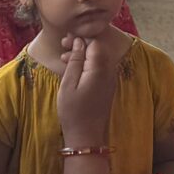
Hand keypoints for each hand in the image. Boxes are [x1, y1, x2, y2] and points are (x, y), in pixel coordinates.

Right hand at [55, 30, 126, 151]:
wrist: (86, 136)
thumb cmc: (73, 112)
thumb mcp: (68, 84)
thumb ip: (75, 60)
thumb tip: (79, 41)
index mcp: (100, 68)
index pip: (95, 41)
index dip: (81, 36)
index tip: (65, 38)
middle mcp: (110, 70)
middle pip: (98, 47)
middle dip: (81, 43)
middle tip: (62, 44)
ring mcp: (111, 78)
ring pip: (98, 56)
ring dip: (83, 53)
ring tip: (63, 56)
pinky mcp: (108, 85)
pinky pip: (100, 66)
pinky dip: (87, 63)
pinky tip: (72, 67)